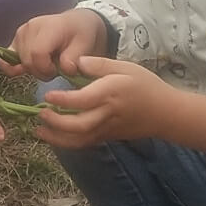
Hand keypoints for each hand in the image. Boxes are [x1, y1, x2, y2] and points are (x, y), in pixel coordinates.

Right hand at [8, 9, 109, 78]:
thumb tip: (65, 69)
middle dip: (40, 72)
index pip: (38, 54)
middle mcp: (30, 27)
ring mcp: (21, 32)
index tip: (58, 71)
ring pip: (19, 61)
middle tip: (54, 71)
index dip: (46, 69)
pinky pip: (8, 57)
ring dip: (32, 69)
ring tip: (47, 64)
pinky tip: (20, 70)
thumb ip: (73, 59)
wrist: (75, 23)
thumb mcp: (84, 46)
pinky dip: (12, 66)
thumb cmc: (80, 34)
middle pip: (27, 60)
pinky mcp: (16, 39)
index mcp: (49, 27)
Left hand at [31, 57, 180, 149]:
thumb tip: (76, 62)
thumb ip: (99, 64)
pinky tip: (53, 135)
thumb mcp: (125, 67)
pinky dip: (68, 143)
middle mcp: (107, 114)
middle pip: (80, 126)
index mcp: (111, 93)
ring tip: (39, 130)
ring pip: (80, 140)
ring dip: (57, 138)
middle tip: (40, 113)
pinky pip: (85, 143)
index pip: (84, 100)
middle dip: (57, 123)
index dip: (63, 99)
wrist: (166, 113)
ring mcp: (107, 129)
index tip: (48, 95)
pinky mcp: (108, 138)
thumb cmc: (145, 85)